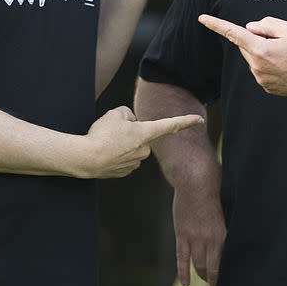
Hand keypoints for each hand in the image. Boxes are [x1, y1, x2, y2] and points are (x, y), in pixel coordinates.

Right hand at [81, 107, 202, 178]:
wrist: (86, 159)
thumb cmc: (101, 135)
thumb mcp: (114, 114)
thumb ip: (126, 113)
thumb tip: (130, 122)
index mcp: (145, 133)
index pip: (170, 125)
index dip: (185, 120)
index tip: (199, 119)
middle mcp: (144, 149)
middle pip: (141, 134)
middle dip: (129, 131)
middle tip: (112, 131)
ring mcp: (135, 162)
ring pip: (131, 147)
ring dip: (121, 143)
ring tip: (106, 143)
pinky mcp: (125, 172)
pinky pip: (123, 158)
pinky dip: (115, 155)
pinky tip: (105, 154)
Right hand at [172, 178, 226, 285]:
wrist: (194, 179)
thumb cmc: (215, 187)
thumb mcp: (228, 206)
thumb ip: (229, 222)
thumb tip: (238, 231)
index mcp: (223, 233)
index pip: (225, 262)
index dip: (225, 275)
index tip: (229, 281)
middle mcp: (209, 239)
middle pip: (211, 267)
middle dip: (214, 279)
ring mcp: (193, 238)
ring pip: (198, 265)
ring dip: (202, 275)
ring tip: (205, 280)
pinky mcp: (181, 234)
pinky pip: (181, 258)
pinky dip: (183, 273)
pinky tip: (186, 283)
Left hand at [198, 14, 286, 100]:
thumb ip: (266, 24)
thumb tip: (250, 29)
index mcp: (260, 50)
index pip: (233, 33)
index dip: (216, 24)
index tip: (201, 18)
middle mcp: (256, 67)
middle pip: (247, 46)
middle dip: (257, 39)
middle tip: (281, 41)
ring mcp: (261, 80)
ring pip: (254, 59)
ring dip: (264, 53)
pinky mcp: (267, 88)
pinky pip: (261, 71)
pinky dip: (270, 65)